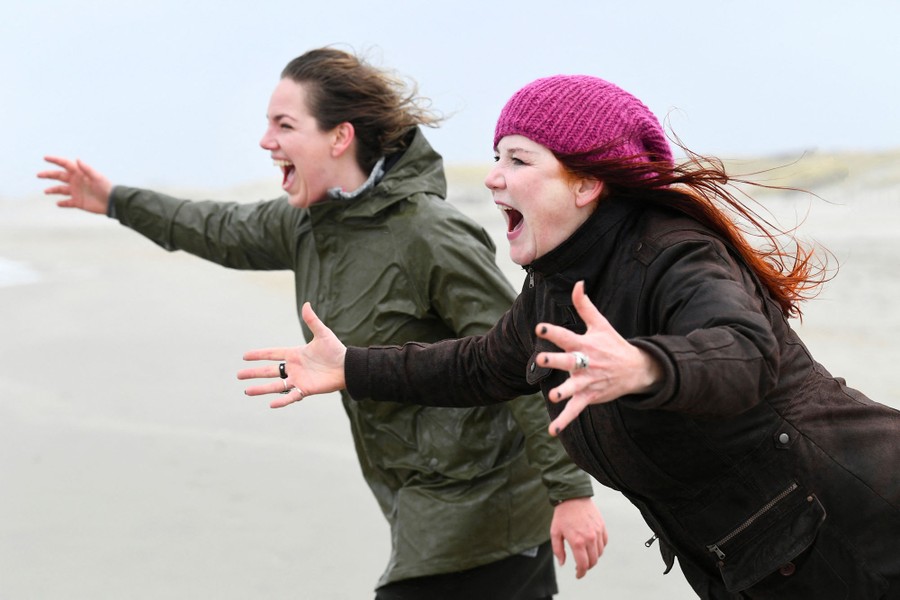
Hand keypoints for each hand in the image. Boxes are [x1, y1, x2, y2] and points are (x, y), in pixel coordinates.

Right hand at [38, 156, 112, 213]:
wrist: (112, 202)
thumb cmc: (106, 188)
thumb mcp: (97, 177)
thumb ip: (87, 169)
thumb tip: (77, 159)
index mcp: (79, 174)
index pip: (65, 164)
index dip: (55, 160)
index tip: (45, 158)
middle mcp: (76, 181)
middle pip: (59, 176)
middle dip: (48, 175)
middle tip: (39, 175)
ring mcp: (76, 192)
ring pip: (60, 190)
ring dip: (53, 190)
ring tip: (46, 191)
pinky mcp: (78, 202)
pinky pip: (67, 203)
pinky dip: (62, 203)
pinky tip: (58, 203)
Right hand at [238, 302, 347, 407]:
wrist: (348, 367)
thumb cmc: (336, 350)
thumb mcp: (323, 334)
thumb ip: (312, 321)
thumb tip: (306, 304)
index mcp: (295, 354)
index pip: (272, 354)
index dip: (259, 355)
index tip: (245, 356)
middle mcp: (293, 368)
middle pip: (269, 371)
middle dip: (254, 373)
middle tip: (239, 375)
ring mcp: (298, 379)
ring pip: (276, 385)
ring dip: (261, 388)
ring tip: (246, 391)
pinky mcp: (306, 390)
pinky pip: (291, 396)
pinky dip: (282, 401)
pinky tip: (271, 404)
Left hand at [536, 281, 661, 434]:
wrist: (637, 370)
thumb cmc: (614, 344)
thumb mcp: (601, 323)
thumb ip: (584, 305)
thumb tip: (578, 283)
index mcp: (585, 344)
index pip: (566, 336)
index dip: (552, 332)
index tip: (540, 328)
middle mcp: (585, 362)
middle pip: (568, 361)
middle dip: (555, 360)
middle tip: (542, 359)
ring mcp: (587, 381)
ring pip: (573, 388)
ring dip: (563, 392)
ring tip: (553, 396)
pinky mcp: (589, 396)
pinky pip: (575, 410)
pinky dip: (564, 421)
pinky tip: (553, 431)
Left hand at [550, 497, 607, 578]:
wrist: (573, 496)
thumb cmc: (562, 515)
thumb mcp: (555, 532)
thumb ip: (558, 550)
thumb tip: (562, 564)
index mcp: (577, 542)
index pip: (583, 565)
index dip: (581, 573)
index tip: (578, 575)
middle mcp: (590, 538)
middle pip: (593, 561)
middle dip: (587, 567)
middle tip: (580, 567)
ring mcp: (597, 532)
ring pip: (599, 553)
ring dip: (593, 558)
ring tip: (585, 556)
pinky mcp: (602, 526)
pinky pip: (604, 543)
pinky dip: (599, 548)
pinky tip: (592, 547)